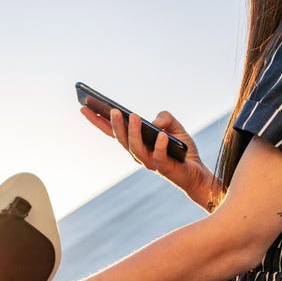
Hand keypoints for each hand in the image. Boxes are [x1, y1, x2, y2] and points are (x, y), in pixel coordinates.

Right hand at [79, 106, 217, 209]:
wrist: (197, 173)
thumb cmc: (182, 150)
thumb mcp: (175, 127)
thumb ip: (165, 118)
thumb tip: (155, 122)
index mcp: (136, 142)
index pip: (113, 131)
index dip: (97, 120)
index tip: (84, 107)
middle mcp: (139, 154)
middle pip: (121, 139)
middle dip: (115, 125)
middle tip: (112, 110)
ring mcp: (150, 162)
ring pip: (136, 148)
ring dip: (132, 132)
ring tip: (132, 116)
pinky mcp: (165, 168)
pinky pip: (160, 156)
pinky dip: (160, 145)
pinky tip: (162, 134)